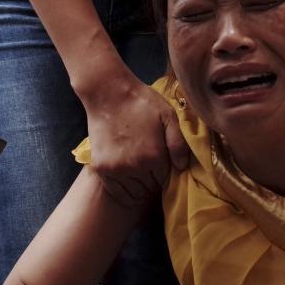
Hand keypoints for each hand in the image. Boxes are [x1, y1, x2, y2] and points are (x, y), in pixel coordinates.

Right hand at [82, 76, 189, 205]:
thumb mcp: (168, 116)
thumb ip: (178, 143)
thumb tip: (182, 167)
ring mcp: (116, 169)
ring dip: (139, 186)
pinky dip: (123, 189)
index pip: (166, 181)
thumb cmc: (141, 102)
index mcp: (154, 156)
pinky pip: (116, 191)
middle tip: (151, 168)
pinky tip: (127, 177)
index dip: (166, 175)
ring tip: (140, 172)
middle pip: (150, 188)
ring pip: (133, 193)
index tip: (163, 167)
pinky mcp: (101, 168)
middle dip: (153, 181)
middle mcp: (135, 167)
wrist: (108, 92)